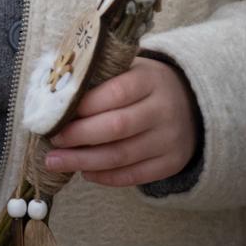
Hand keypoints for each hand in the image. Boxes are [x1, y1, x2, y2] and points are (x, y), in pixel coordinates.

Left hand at [44, 57, 197, 187]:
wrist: (193, 104)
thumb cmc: (146, 84)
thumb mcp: (131, 69)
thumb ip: (101, 76)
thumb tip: (55, 90)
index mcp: (150, 79)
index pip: (116, 93)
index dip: (85, 105)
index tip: (58, 113)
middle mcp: (163, 110)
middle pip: (117, 127)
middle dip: (78, 136)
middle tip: (52, 140)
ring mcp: (169, 139)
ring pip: (121, 156)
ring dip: (84, 161)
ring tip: (55, 161)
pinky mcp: (170, 163)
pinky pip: (133, 176)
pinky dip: (105, 177)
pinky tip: (84, 172)